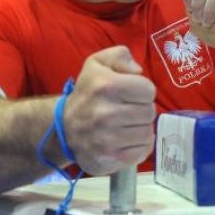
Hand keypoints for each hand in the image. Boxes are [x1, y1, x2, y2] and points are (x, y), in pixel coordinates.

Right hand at [62, 46, 155, 174]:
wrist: (64, 127)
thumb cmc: (88, 93)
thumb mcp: (98, 63)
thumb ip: (121, 55)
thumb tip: (138, 71)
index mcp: (105, 86)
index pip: (148, 90)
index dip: (142, 90)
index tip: (131, 93)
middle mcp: (105, 114)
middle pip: (149, 112)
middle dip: (142, 109)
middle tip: (128, 109)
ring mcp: (106, 140)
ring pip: (147, 133)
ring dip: (141, 128)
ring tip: (127, 124)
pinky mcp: (108, 159)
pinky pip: (142, 152)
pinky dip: (139, 147)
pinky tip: (127, 140)